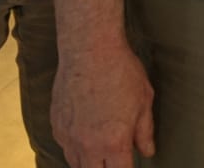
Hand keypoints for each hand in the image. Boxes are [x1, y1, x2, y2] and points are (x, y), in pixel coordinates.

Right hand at [51, 40, 155, 166]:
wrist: (89, 48)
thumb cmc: (120, 70)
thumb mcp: (143, 100)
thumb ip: (145, 131)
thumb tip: (147, 151)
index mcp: (114, 142)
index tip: (129, 164)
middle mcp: (88, 145)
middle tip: (113, 159)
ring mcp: (69, 136)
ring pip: (76, 164)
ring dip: (89, 162)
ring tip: (100, 152)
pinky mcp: (56, 125)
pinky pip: (65, 146)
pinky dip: (75, 147)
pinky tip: (84, 135)